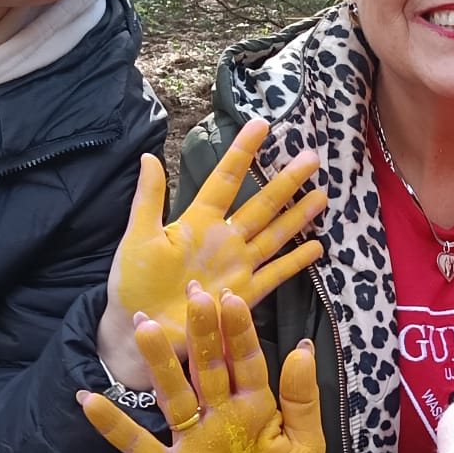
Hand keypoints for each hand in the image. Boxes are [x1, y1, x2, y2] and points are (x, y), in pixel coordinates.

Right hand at [79, 285, 323, 452]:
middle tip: (192, 294)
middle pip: (206, 367)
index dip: (237, 331)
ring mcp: (189, 439)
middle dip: (200, 332)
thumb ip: (301, 399)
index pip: (245, 361)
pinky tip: (90, 399)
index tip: (230, 297)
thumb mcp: (306, 445)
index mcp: (254, 405)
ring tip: (144, 328)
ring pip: (171, 394)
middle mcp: (217, 414)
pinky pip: (136, 444)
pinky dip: (113, 424)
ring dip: (158, 363)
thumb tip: (302, 347)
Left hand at [103, 118, 326, 360]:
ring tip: (321, 196)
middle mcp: (224, 240)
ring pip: (274, 235)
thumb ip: (148, 199)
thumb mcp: (137, 236)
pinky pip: (275, 275)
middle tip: (312, 159)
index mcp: (198, 221)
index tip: (261, 124)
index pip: (226, 179)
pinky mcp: (243, 295)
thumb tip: (149, 156)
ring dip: (298, 216)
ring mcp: (237, 266)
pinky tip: (316, 248)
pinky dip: (295, 262)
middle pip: (262, 204)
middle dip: (286, 182)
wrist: (138, 328)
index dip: (243, 152)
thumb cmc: (132, 282)